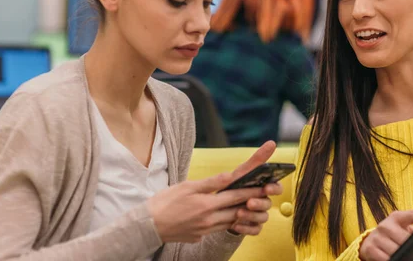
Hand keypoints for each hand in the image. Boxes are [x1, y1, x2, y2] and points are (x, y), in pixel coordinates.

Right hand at [148, 141, 278, 242]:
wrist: (147, 226)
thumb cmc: (164, 202)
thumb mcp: (187, 186)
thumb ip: (211, 182)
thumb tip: (230, 176)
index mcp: (207, 205)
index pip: (236, 196)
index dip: (252, 190)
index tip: (265, 185)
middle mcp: (209, 220)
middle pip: (237, 210)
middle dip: (251, 202)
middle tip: (263, 195)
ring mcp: (204, 231)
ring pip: (230, 221)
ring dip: (240, 213)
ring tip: (249, 204)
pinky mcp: (199, 237)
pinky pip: (218, 229)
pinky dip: (226, 221)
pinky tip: (227, 215)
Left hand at [226, 141, 283, 235]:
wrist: (216, 207)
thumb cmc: (233, 186)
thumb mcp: (242, 172)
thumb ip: (257, 160)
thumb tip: (272, 142)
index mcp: (263, 187)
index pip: (276, 187)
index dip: (274, 188)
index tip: (266, 187)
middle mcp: (263, 201)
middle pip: (269, 203)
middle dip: (260, 203)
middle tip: (249, 202)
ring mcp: (258, 215)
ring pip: (263, 217)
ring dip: (252, 216)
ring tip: (238, 213)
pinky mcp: (251, 226)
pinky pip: (255, 230)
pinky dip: (246, 228)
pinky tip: (236, 225)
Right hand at [359, 210, 412, 260]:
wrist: (370, 242)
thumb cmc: (391, 235)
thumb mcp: (401, 227)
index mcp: (395, 217)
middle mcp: (385, 225)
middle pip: (405, 239)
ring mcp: (377, 236)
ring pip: (396, 251)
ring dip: (404, 256)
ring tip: (410, 257)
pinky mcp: (370, 248)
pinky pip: (386, 259)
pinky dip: (393, 260)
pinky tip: (397, 259)